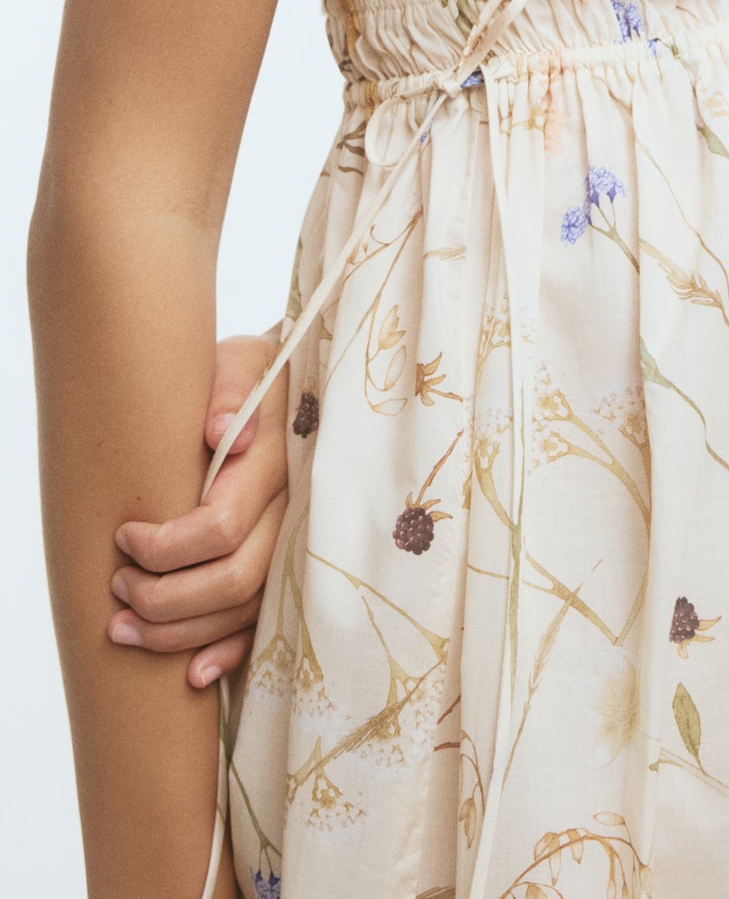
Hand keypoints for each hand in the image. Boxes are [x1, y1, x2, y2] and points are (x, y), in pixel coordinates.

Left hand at [107, 328, 289, 688]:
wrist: (302, 386)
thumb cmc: (257, 374)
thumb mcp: (243, 362)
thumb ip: (232, 391)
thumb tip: (218, 429)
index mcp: (275, 462)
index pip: (218, 527)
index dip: (165, 546)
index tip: (125, 538)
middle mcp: (293, 511)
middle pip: (232, 580)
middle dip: (164, 598)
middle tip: (118, 590)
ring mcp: (300, 543)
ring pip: (245, 611)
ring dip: (181, 634)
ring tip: (127, 629)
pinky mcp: (296, 566)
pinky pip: (269, 625)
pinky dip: (230, 655)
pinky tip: (193, 674)